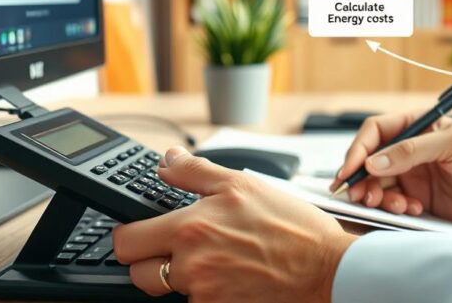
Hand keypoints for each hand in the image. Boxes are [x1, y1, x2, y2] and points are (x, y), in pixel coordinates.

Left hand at [114, 147, 355, 301]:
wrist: (325, 268)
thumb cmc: (292, 227)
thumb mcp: (241, 184)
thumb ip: (194, 172)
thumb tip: (167, 162)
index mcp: (190, 229)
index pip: (126, 241)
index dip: (129, 233)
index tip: (140, 229)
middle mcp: (191, 267)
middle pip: (136, 274)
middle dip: (147, 259)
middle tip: (170, 246)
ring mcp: (204, 294)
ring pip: (167, 289)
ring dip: (179, 276)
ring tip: (211, 258)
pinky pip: (196, 301)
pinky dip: (206, 289)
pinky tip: (229, 273)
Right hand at [330, 113, 451, 228]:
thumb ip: (412, 149)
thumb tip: (374, 161)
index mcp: (419, 126)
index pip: (376, 132)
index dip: (358, 150)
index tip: (350, 171)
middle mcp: (411, 150)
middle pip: (371, 162)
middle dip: (363, 180)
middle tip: (362, 197)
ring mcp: (415, 177)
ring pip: (379, 186)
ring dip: (379, 197)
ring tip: (396, 206)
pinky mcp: (421, 201)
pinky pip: (393, 205)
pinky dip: (394, 210)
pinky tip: (412, 211)